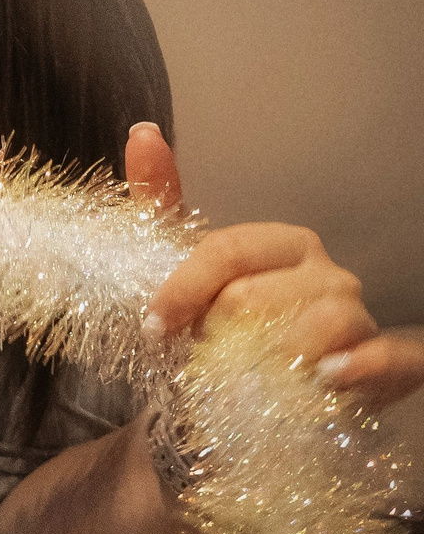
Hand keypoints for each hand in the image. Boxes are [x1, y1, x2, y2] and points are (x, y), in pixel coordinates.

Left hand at [130, 122, 422, 410]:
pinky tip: (329, 378)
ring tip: (247, 378)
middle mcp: (327, 273)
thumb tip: (143, 134)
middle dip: (216, 333)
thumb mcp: (183, 268)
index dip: (182, 290)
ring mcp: (360, 317)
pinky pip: (390, 356)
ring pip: (320, 324)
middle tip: (202, 356)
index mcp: (282, 243)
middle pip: (258, 296)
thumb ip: (162, 201)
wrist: (253, 399)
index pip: (226, 251)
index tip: (153, 324)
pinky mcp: (388, 365)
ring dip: (270, 358)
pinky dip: (363, 365)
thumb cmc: (220, 331)